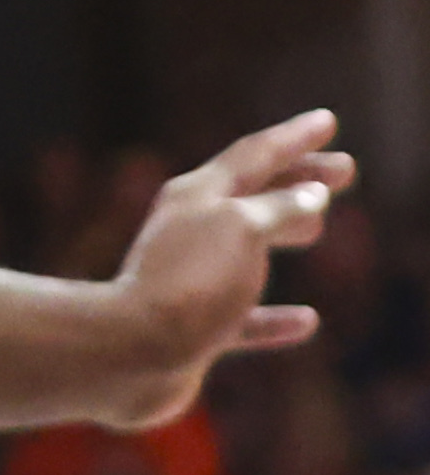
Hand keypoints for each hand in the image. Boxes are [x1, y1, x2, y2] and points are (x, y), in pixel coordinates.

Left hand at [88, 109, 350, 427]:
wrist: (130, 354)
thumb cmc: (189, 282)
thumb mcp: (242, 228)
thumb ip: (278, 208)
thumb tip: (308, 196)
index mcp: (197, 195)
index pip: (255, 155)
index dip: (294, 137)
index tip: (327, 120)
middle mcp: (189, 230)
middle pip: (253, 194)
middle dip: (298, 178)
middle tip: (344, 170)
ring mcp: (189, 279)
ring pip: (246, 248)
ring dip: (284, 231)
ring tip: (319, 226)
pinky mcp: (191, 328)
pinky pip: (242, 318)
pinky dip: (273, 317)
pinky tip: (306, 321)